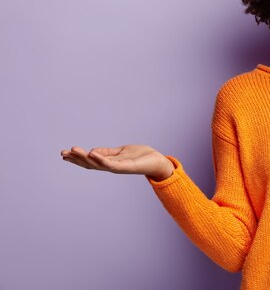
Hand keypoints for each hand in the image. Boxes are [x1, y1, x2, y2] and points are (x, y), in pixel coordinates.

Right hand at [60, 144, 174, 180]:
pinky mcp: (126, 167)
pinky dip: (101, 159)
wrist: (158, 161)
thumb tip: (92, 151)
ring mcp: (117, 168)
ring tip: (73, 151)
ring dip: (84, 158)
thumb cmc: (141, 156)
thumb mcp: (121, 151)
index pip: (90, 161)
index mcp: (109, 162)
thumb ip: (107, 152)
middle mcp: (111, 166)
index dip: (77, 158)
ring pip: (97, 164)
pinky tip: (91, 153)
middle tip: (62, 153)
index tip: (64, 154)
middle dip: (76, 159)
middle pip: (90, 163)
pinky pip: (111, 163)